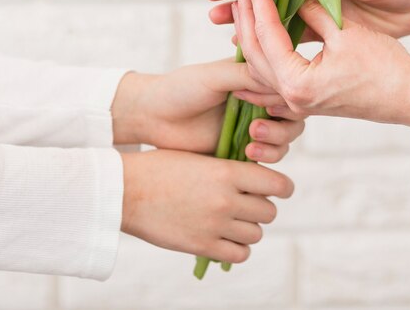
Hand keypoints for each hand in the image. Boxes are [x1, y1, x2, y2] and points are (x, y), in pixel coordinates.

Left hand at [112, 59, 304, 162]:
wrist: (153, 117)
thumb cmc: (180, 89)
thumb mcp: (214, 76)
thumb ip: (247, 75)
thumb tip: (280, 81)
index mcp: (254, 77)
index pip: (287, 86)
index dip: (284, 97)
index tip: (265, 104)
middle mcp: (259, 100)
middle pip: (294, 114)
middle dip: (283, 125)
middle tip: (257, 128)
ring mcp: (253, 124)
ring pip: (286, 136)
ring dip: (277, 141)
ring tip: (251, 144)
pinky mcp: (244, 148)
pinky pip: (270, 155)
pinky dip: (267, 156)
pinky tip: (247, 153)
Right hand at [121, 149, 293, 262]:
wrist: (127, 189)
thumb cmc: (162, 167)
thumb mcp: (201, 157)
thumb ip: (230, 168)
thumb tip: (258, 178)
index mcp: (228, 172)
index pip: (278, 184)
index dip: (283, 188)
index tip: (280, 189)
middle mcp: (227, 199)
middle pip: (269, 211)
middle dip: (262, 207)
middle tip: (248, 204)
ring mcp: (215, 224)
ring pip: (256, 234)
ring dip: (249, 227)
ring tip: (233, 220)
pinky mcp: (202, 246)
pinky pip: (239, 253)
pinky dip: (237, 247)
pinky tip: (225, 237)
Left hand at [231, 0, 409, 125]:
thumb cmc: (386, 68)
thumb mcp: (346, 33)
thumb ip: (314, 11)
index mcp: (297, 82)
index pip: (266, 32)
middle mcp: (291, 97)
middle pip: (254, 52)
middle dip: (246, 15)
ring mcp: (298, 102)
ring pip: (259, 67)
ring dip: (249, 36)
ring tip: (242, 7)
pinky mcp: (307, 100)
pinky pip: (271, 79)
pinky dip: (259, 59)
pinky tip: (249, 48)